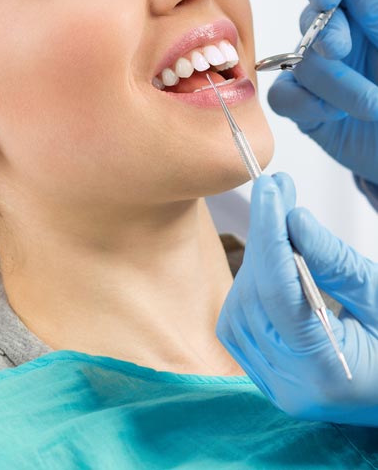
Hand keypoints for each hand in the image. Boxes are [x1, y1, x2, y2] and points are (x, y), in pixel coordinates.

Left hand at [216, 172, 377, 425]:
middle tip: (278, 191)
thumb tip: (294, 219)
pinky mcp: (270, 379)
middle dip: (263, 238)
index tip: (270, 189)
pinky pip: (240, 324)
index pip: (277, 292)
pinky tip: (272, 260)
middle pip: (255, 297)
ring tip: (279, 221)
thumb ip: (337, 264)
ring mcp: (277, 387)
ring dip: (256, 260)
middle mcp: (292, 386)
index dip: (269, 233)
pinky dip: (252, 285)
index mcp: (327, 372)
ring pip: (239, 308)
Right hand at [267, 0, 377, 185]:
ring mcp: (320, 74)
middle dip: (325, 33)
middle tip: (341, 51)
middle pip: (310, 18)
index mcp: (367, 15)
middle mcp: (340, 39)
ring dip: (337, 85)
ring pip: (300, 62)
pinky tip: (332, 115)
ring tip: (373, 106)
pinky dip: (305, 104)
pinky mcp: (306, 108)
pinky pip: (283, 96)